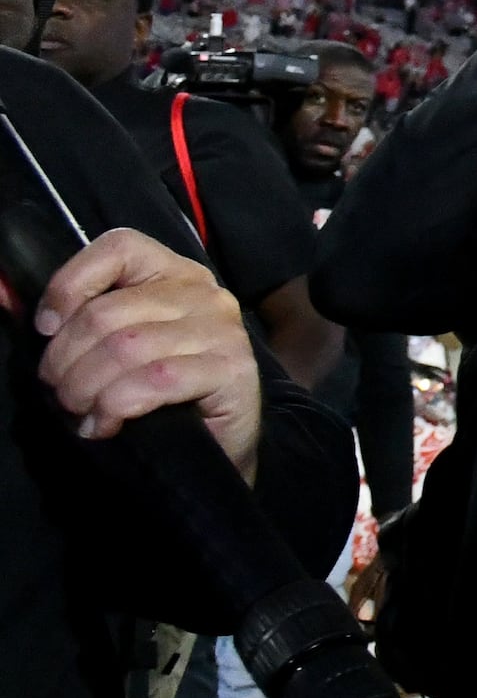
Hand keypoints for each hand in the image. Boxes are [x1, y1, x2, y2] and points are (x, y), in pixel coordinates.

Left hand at [30, 229, 260, 476]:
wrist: (214, 450)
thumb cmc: (156, 395)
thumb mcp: (111, 346)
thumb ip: (69, 317)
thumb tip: (1, 292)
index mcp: (174, 273)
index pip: (120, 248)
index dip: (70, 284)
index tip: (46, 329)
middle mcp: (204, 293)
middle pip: (108, 312)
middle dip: (66, 360)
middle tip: (59, 392)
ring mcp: (222, 330)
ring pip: (126, 348)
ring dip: (86, 389)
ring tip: (80, 411)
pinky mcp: (232, 369)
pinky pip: (154, 382)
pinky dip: (116, 407)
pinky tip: (105, 426)